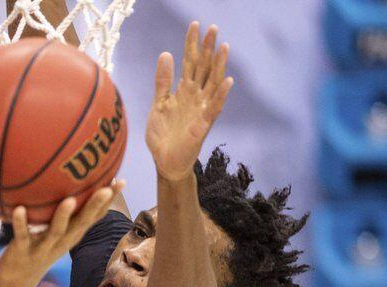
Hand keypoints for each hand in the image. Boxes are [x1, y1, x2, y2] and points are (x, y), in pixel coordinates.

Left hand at [0, 182, 123, 286]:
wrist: (17, 282)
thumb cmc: (38, 249)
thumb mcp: (55, 232)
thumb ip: (62, 212)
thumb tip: (68, 185)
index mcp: (72, 235)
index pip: (95, 216)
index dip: (108, 201)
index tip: (121, 182)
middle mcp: (62, 241)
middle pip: (82, 223)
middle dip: (94, 206)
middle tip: (105, 189)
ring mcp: (44, 248)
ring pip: (56, 231)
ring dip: (63, 216)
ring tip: (69, 200)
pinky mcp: (23, 251)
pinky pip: (22, 235)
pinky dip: (20, 223)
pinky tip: (18, 208)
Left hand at [145, 22, 232, 181]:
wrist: (165, 162)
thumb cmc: (163, 135)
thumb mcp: (159, 104)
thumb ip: (163, 81)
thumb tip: (165, 53)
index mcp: (184, 91)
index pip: (190, 63)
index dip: (192, 44)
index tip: (195, 25)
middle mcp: (196, 97)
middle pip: (203, 68)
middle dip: (208, 48)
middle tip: (212, 27)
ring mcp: (201, 110)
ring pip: (212, 84)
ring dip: (218, 66)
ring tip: (224, 46)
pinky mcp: (203, 126)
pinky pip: (214, 108)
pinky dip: (221, 95)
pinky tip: (227, 81)